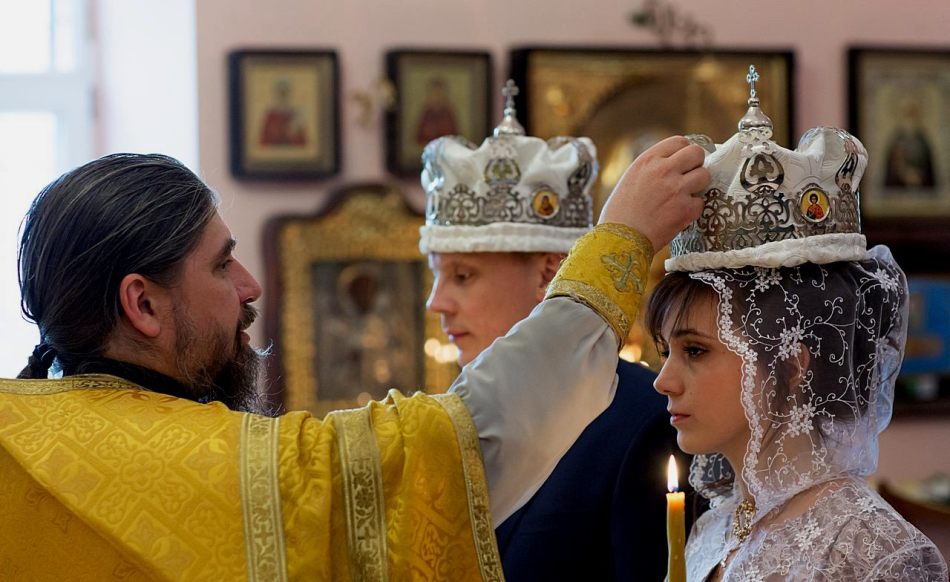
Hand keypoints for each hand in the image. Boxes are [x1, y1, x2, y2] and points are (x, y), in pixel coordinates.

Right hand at [598, 136, 708, 250]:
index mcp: (647, 160)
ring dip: (698, 185)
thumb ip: (652, 168)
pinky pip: (700, 202)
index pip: (679, 141)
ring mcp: (677, 189)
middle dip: (696, 164)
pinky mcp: (686, 209)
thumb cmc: (619, 213)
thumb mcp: (631, 179)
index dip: (684, 152)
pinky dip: (692, 210)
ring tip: (685, 196)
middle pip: (697, 153)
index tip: (683, 162)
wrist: (619, 240)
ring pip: (704, 175)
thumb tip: (674, 164)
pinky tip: (678, 215)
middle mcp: (664, 170)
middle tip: (690, 176)